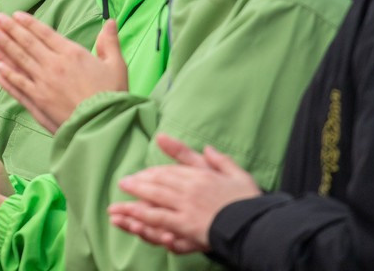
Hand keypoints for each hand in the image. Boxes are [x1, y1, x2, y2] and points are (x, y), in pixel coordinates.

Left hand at [0, 13, 127, 133]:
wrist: (103, 125)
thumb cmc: (112, 95)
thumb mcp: (116, 65)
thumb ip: (110, 42)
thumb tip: (111, 22)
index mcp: (71, 53)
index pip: (44, 33)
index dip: (28, 23)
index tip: (15, 15)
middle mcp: (53, 65)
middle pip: (27, 44)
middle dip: (10, 30)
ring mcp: (42, 84)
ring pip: (18, 61)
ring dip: (3, 48)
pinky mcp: (37, 101)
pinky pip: (18, 85)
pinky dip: (7, 76)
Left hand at [109, 137, 260, 254]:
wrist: (255, 223)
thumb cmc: (248, 201)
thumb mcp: (238, 174)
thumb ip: (221, 160)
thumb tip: (208, 148)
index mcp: (202, 174)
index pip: (173, 169)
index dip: (156, 171)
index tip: (144, 173)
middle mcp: (190, 187)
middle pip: (159, 181)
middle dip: (139, 182)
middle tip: (124, 183)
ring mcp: (186, 205)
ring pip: (154, 198)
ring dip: (134, 198)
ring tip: (118, 201)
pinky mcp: (185, 224)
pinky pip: (159, 218)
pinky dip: (142, 216)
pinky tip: (130, 217)